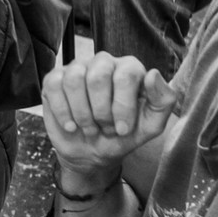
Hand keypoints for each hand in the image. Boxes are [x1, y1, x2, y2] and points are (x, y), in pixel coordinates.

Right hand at [41, 51, 177, 183]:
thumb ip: (163, 101)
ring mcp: (77, 68)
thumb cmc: (123, 136)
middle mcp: (104, 62)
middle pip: (98, 76)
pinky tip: (71, 125)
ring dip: (82, 113)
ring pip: (74, 80)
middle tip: (104, 129)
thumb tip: (153, 74)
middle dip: (101, 111)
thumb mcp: (150, 126)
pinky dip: (63, 112)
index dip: (123, 106)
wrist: (92, 153)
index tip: (123, 129)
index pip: (126, 74)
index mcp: (130, 68)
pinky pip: (54, 86)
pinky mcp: (55, 79)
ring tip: (89, 128)